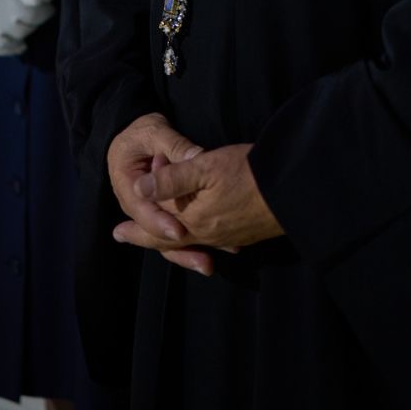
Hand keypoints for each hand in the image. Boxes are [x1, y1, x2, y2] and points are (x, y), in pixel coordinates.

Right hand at [0, 0, 53, 55]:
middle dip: (34, 23)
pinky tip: (17, 45)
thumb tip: (36, 0)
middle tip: (40, 14)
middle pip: (19, 29)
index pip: (31, 15)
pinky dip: (3, 50)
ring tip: (28, 27)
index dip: (45, 13)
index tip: (49, 7)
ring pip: (4, 42)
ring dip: (21, 38)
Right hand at [107, 113, 215, 274]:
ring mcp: (150, 212)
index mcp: (128, 185)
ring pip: (165, 239)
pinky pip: (174, 231)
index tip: (180, 230)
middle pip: (155, 233)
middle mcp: (137, 205)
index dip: (161, 222)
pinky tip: (212, 252)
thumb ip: (174, 146)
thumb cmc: (141, 132)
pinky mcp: (163, 212)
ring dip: (187, 252)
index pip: (143, 210)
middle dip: (179, 248)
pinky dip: (191, 242)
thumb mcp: (155, 132)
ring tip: (208, 265)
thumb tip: (195, 157)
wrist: (133, 136)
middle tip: (203, 262)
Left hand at [118, 142, 282, 257]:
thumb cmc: (248, 173)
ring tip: (162, 238)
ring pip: (192, 242)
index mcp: (193, 221)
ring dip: (172, 240)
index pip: (156, 228)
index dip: (137, 225)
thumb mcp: (205, 167)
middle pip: (170, 241)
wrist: (294, 190)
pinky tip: (205, 234)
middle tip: (126, 238)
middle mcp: (208, 235)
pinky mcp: (245, 233)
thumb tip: (138, 189)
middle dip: (147, 238)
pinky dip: (198, 240)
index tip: (116, 230)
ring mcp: (228, 237)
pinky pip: (213, 242)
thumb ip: (171, 180)